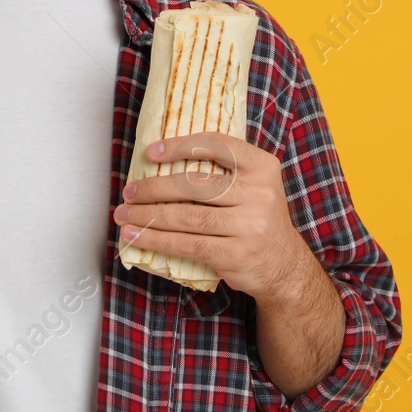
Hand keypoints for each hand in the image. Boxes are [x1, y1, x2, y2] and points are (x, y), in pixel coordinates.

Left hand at [113, 132, 319, 300]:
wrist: (285, 266)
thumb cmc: (258, 220)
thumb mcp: (255, 186)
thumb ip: (225, 171)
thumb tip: (165, 161)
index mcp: (262, 167)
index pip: (217, 145)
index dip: (180, 146)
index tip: (151, 152)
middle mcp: (259, 193)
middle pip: (194, 185)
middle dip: (154, 188)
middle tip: (130, 191)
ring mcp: (248, 226)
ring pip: (186, 216)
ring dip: (148, 216)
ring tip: (125, 215)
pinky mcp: (234, 254)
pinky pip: (187, 244)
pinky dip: (157, 240)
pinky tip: (138, 237)